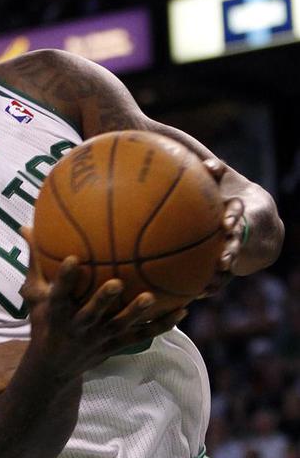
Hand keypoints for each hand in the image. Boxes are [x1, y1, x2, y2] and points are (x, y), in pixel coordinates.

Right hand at [20, 227, 186, 379]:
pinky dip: (161, 326)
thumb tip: (26, 225)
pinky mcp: (115, 346)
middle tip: (116, 283)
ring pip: (119, 326)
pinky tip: (183, 311)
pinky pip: (140, 336)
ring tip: (151, 298)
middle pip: (91, 314)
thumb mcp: (33, 295)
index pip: (57, 294)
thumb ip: (34, 261)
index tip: (72, 258)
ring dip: (135, 313)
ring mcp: (98, 339)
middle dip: (103, 301)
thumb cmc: (43, 321)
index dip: (64, 279)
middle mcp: (77, 326)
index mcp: (55, 312)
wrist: (54, 367)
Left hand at [201, 158, 245, 295]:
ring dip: (221, 274)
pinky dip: (212, 286)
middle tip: (223, 260)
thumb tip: (207, 164)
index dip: (234, 218)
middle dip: (232, 251)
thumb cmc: (231, 192)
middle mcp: (240, 233)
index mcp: (240, 211)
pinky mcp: (229, 265)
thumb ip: (217, 169)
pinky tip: (198, 294)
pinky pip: (221, 278)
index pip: (239, 214)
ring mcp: (236, 250)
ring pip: (231, 263)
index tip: (227, 224)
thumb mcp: (226, 179)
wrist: (258, 217)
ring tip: (209, 285)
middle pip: (238, 244)